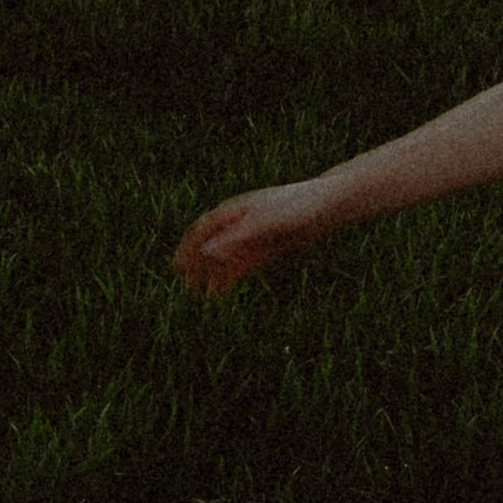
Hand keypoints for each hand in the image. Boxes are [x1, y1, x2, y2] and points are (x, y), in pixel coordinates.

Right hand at [171, 183, 326, 294]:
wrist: (325, 207)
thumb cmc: (292, 207)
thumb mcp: (261, 224)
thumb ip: (235, 238)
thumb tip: (207, 253)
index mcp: (233, 210)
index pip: (202, 230)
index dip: (188, 249)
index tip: (176, 268)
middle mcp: (239, 223)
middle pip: (212, 245)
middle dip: (197, 265)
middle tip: (187, 286)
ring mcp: (253, 236)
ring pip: (227, 258)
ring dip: (213, 274)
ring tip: (204, 295)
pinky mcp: (267, 247)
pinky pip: (244, 264)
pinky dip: (231, 276)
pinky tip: (223, 290)